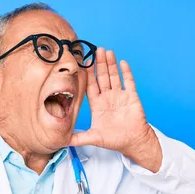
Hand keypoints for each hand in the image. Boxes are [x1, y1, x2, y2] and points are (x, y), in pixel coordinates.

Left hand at [69, 48, 161, 171]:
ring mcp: (120, 96)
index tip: (84, 63)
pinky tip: (122, 62)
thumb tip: (61, 142)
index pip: (91, 86)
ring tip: (107, 52)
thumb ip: (78, 138)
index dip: (88, 75)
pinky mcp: (132, 97)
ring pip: (114, 76)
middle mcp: (108, 98)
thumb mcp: (93, 138)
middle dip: (99, 64)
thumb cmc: (114, 140)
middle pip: (102, 78)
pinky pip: (129, 82)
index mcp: (98, 105)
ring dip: (111, 65)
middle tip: (96, 50)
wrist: (133, 142)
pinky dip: (126, 73)